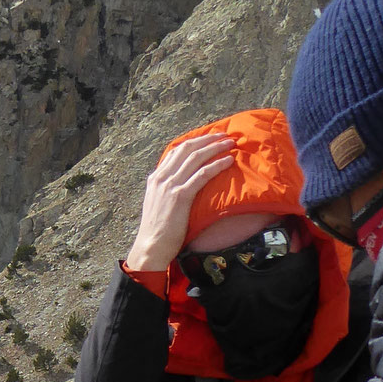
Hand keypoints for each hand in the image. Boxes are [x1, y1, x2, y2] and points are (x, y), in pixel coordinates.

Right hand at [124, 133, 236, 271]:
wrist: (151, 246)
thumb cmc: (157, 231)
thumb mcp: (158, 204)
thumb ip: (167, 191)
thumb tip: (181, 186)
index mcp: (156, 178)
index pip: (176, 151)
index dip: (195, 142)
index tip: (210, 138)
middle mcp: (162, 177)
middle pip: (187, 149)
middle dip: (207, 139)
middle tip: (224, 135)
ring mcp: (170, 185)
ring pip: (196, 158)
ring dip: (215, 148)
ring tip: (231, 143)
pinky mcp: (180, 196)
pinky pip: (203, 174)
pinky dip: (217, 165)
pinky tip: (229, 161)